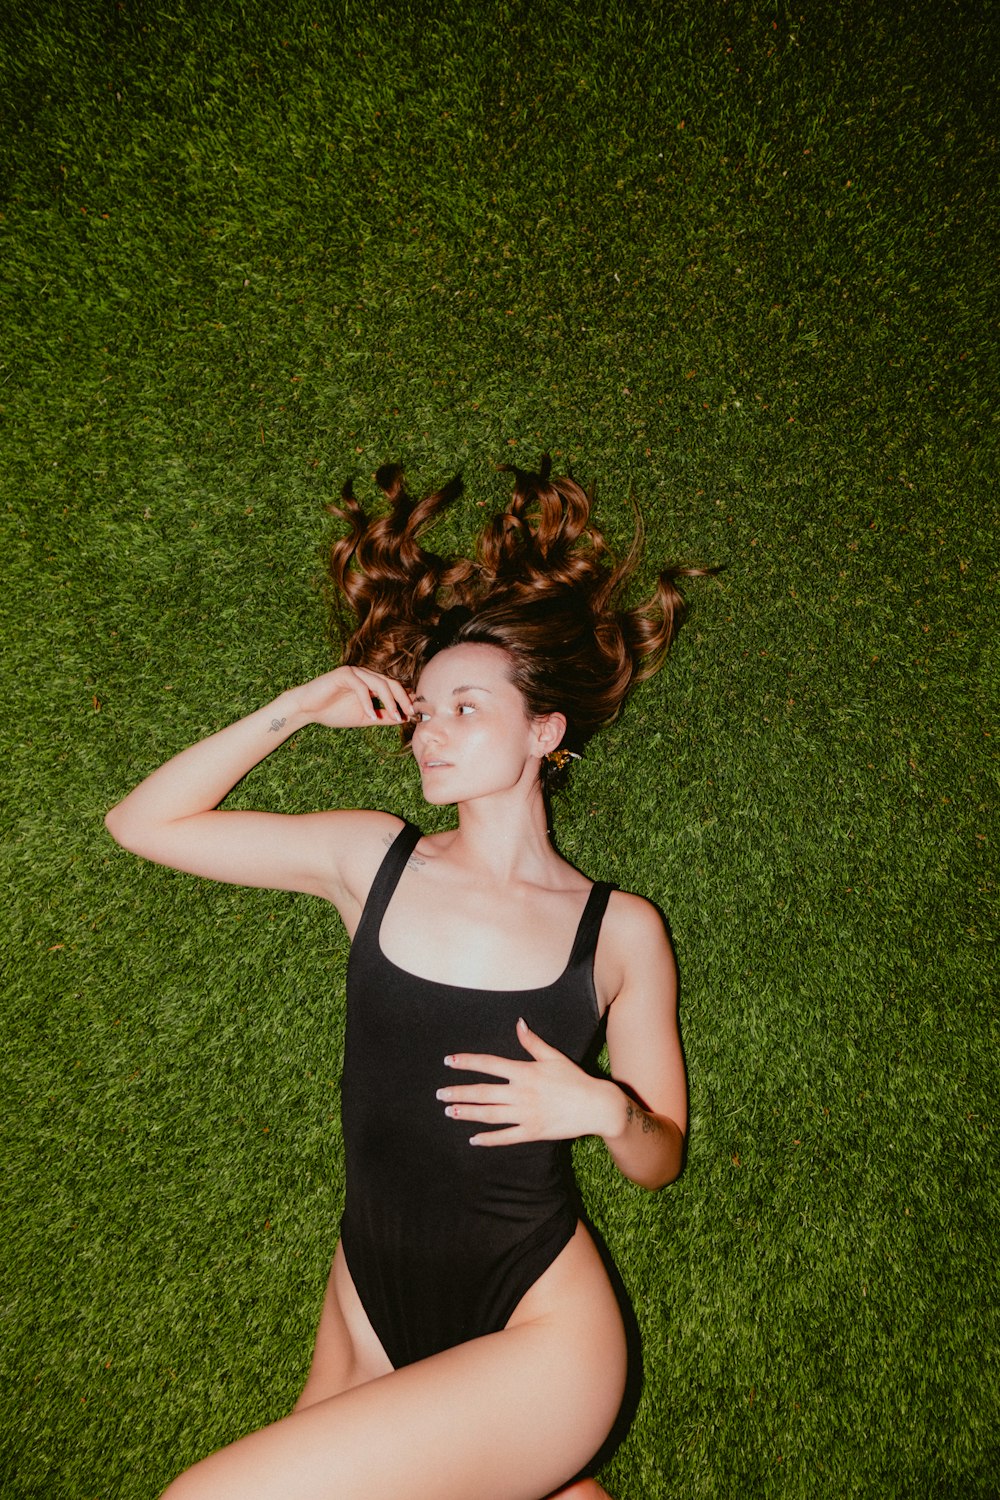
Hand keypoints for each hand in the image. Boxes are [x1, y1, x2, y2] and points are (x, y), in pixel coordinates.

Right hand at [290, 666, 413, 729]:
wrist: (307, 709)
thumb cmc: (333, 712)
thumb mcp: (364, 717)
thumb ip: (382, 716)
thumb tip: (402, 719)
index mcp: (371, 683)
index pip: (394, 688)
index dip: (405, 699)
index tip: (415, 714)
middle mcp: (365, 675)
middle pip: (391, 683)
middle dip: (402, 699)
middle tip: (409, 713)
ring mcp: (355, 672)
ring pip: (379, 683)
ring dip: (389, 701)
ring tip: (395, 717)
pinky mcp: (344, 674)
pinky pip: (361, 687)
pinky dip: (367, 702)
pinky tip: (371, 715)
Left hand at [436, 1018, 613, 1145]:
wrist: (596, 1106)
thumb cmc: (574, 1079)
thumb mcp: (553, 1057)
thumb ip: (532, 1042)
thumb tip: (518, 1023)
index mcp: (525, 1072)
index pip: (489, 1065)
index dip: (467, 1062)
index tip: (449, 1061)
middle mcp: (521, 1093)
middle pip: (483, 1092)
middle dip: (459, 1092)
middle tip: (440, 1094)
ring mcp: (526, 1114)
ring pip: (489, 1114)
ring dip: (467, 1113)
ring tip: (450, 1112)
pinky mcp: (533, 1132)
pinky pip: (506, 1137)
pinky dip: (488, 1139)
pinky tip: (473, 1139)